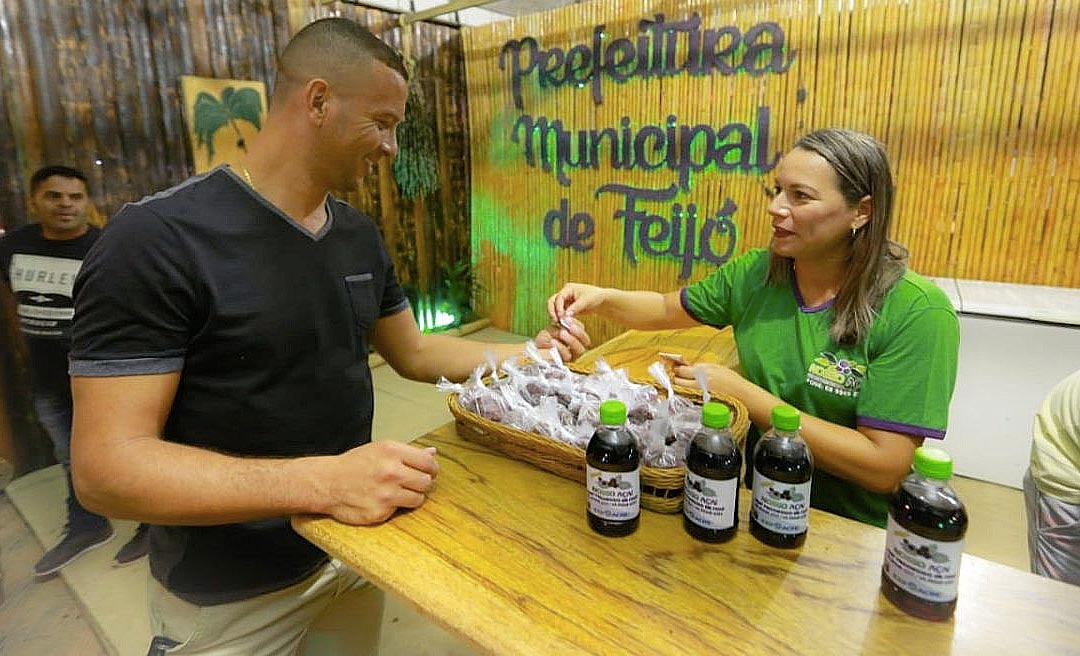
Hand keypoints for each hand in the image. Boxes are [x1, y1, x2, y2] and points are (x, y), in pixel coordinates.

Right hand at [324, 441, 439, 524]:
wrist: (327, 483)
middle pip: (427, 482)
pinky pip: (400, 510)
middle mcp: (392, 471)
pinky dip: (394, 507)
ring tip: (396, 492)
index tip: (429, 472)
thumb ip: (408, 452)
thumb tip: (433, 453)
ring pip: (418, 498)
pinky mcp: (381, 512)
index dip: (431, 468)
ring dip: (411, 496)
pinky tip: (381, 499)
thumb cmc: (353, 465)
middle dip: (421, 483)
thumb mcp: (379, 449)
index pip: (428, 462)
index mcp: (392, 451)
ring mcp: (387, 493)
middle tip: (410, 482)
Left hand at [535, 316, 591, 361]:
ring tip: (562, 333)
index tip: (567, 318)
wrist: (535, 349)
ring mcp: (572, 356)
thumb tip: (568, 320)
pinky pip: (567, 355)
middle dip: (578, 332)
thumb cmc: (545, 339)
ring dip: (571, 340)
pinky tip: (553, 341)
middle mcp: (577, 347)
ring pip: (580, 350)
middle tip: (569, 326)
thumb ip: (561, 326)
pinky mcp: (565, 362)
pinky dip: (561, 347)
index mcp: (576, 336)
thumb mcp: (553, 329)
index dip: (576, 324)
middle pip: (586, 341)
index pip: (582, 329)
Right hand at [547, 283, 608, 323]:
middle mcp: (564, 294)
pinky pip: (560, 313)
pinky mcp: (566, 308)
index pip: (558, 297)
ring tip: (559, 324)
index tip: (560, 316)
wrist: (601, 301)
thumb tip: (565, 315)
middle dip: (552, 311)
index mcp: (568, 288)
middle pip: (552, 302)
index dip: (558, 307)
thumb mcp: (585, 302)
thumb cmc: (595, 297)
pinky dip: (560, 318)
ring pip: (554, 308)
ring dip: (555, 315)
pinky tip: (563, 325)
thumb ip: (575, 308)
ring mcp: (565, 301)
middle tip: (555, 321)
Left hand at [671, 362, 744, 395]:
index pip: (681, 371)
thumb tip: (688, 366)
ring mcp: (698, 396)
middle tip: (678, 378)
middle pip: (678, 382)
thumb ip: (701, 366)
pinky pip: (688, 399)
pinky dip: (686, 396)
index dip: (676, 369)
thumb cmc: (732, 381)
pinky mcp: (700, 405)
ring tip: (684, 386)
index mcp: (703, 372)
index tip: (675, 369)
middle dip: (676, 379)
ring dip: (680, 388)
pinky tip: (691, 394)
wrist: (743, 396)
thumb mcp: (717, 367)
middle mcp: (699, 384)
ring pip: (681, 392)